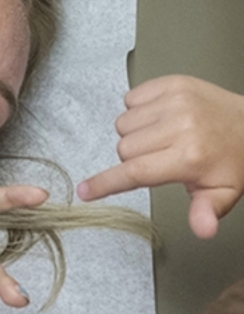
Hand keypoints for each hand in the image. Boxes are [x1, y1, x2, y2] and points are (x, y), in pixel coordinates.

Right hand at [77, 75, 243, 237]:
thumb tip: (203, 230)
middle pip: (124, 148)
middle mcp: (181, 126)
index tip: (84, 192)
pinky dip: (137, 110)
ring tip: (160, 136)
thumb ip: (206, 213)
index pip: (134, 172)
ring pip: (123, 124)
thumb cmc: (231, 160)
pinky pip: (130, 99)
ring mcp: (175, 100)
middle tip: (159, 157)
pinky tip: (158, 117)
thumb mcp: (223, 194)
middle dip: (133, 157)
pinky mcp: (171, 83)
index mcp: (189, 157)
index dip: (105, 183)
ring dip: (134, 133)